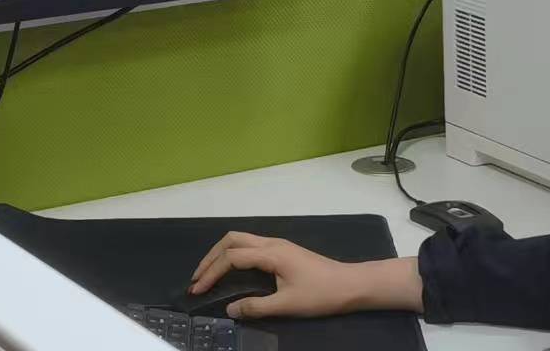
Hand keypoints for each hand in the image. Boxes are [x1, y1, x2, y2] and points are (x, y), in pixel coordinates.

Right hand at [189, 233, 424, 319]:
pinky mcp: (283, 250)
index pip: (232, 258)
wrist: (352, 284)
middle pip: (232, 240)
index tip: (198, 289)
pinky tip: (231, 270)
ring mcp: (278, 244)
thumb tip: (230, 310)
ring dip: (221, 254)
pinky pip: (250, 245)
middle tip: (197, 278)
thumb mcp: (288, 305)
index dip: (212, 272)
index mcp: (271, 253)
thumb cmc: (322, 294)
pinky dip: (233, 254)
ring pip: (241, 239)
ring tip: (208, 273)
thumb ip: (257, 307)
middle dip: (210, 257)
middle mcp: (271, 243)